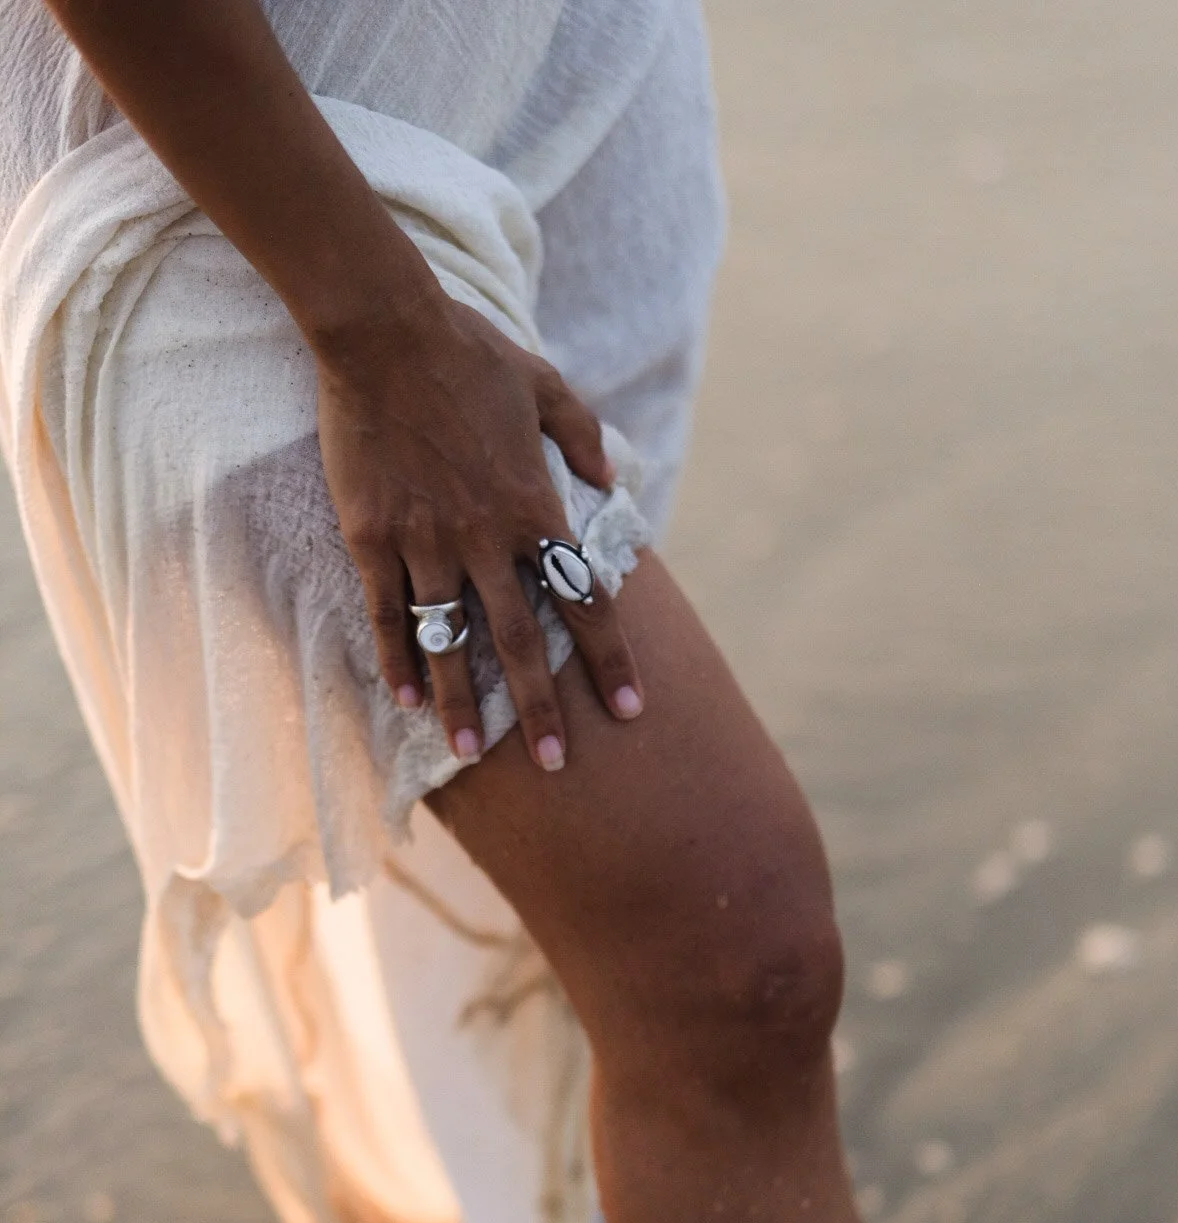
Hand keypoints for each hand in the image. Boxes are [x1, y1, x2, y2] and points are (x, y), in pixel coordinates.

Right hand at [313, 295, 644, 769]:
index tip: (629, 709)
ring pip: (450, 641)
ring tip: (471, 753)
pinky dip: (396, 659)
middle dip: (543, 709)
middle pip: (523, 642)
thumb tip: (613, 480)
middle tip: (559, 763)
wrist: (384, 330)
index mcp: (537, 507)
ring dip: (461, 703)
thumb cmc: (469, 351)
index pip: (586, 600)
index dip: (611, 660)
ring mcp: (426, 542)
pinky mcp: (372, 537)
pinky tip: (403, 700)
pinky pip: (387, 613)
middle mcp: (486, 538)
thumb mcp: (545, 385)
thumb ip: (583, 437)